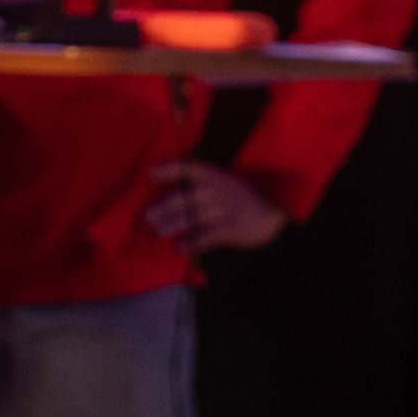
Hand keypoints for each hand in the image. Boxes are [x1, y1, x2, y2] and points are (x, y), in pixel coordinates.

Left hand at [140, 160, 286, 256]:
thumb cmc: (240, 198)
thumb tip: (166, 198)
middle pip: (183, 197)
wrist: (271, 214)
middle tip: (146, 217)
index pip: (187, 167)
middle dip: (162, 208)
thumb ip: (199, 186)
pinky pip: (207, 236)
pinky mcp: (230, 227)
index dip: (169, 169)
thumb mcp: (223, 182)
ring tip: (157, 233)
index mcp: (213, 175)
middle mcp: (216, 189)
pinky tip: (180, 249)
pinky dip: (192, 243)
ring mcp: (223, 208)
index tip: (151, 174)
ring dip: (171, 226)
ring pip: (191, 217)